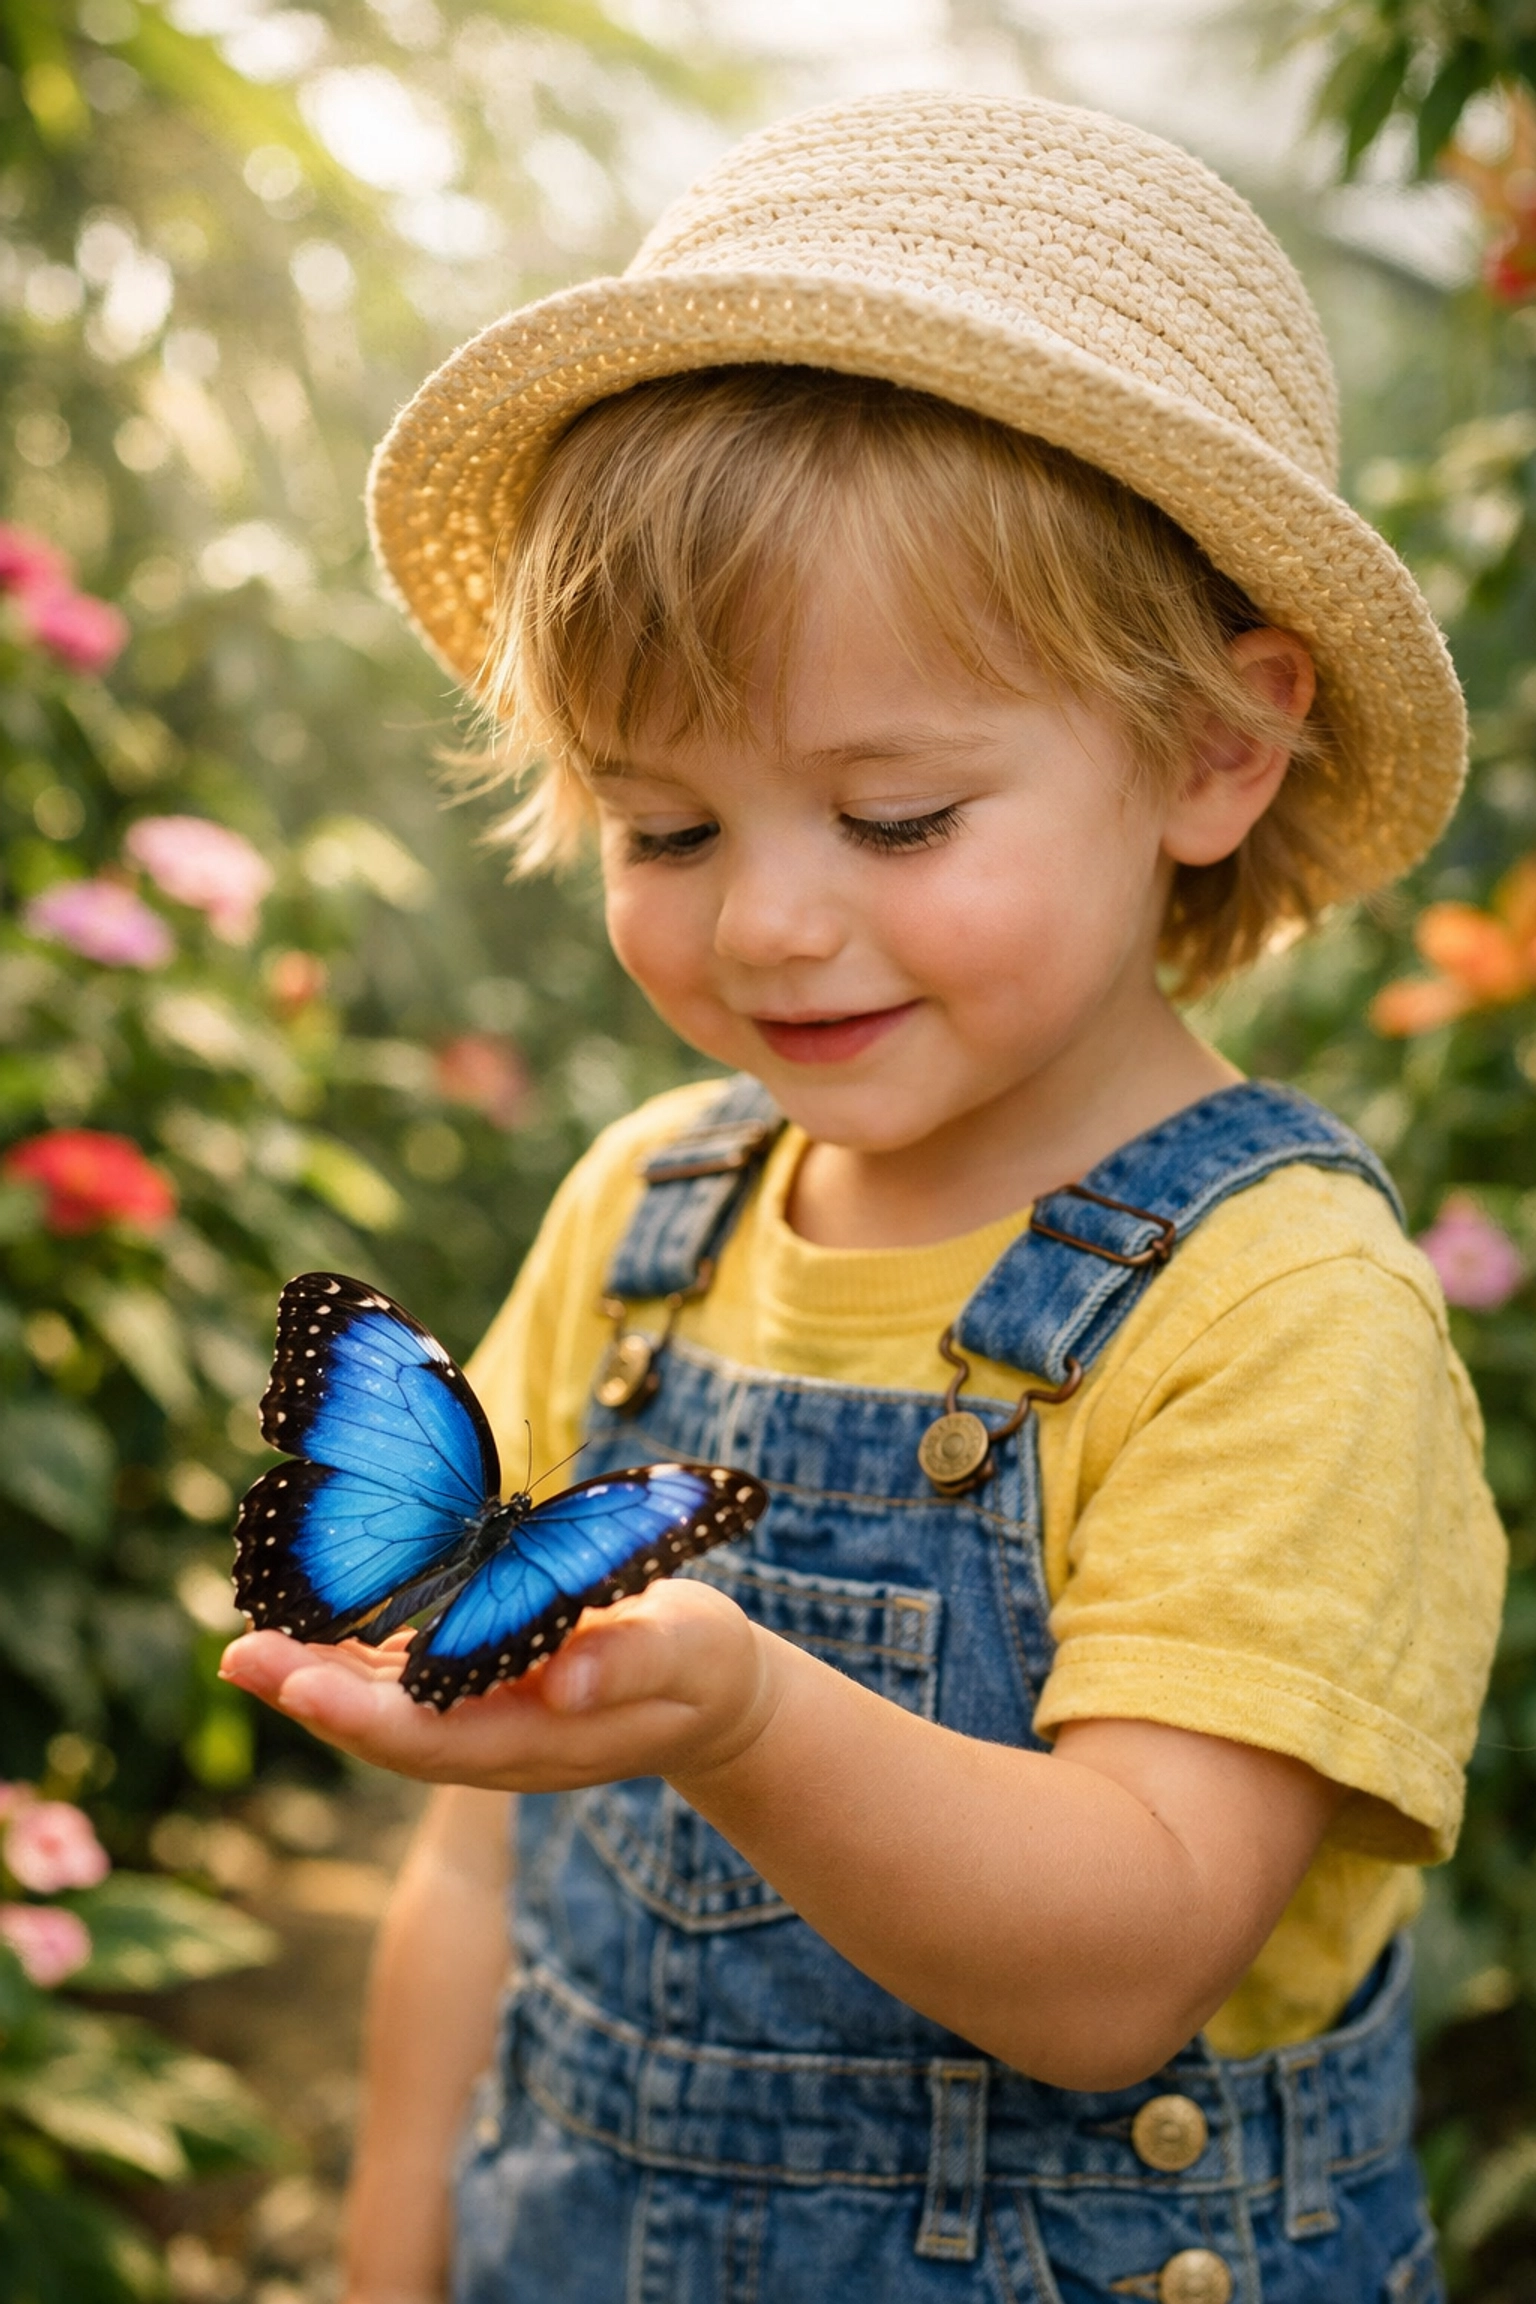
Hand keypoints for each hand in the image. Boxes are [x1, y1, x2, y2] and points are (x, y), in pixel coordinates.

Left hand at [219, 1577, 780, 1793]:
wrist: (711, 1695)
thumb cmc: (704, 1665)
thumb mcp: (691, 1652)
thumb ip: (630, 1664)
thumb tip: (561, 1689)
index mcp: (540, 1740)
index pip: (432, 1739)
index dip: (359, 1715)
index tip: (298, 1682)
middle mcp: (495, 1743)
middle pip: (385, 1734)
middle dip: (310, 1697)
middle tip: (239, 1656)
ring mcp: (481, 1723)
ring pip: (381, 1712)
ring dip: (313, 1682)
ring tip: (244, 1646)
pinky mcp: (476, 1690)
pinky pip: (397, 1685)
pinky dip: (347, 1661)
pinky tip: (303, 1628)